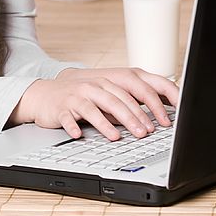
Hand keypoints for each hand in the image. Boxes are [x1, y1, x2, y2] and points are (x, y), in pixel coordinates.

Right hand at [8, 67, 179, 140]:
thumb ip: (130, 101)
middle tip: (148, 132)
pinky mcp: (63, 105)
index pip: (141, 85)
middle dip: (137, 115)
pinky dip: (75, 125)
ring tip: (122, 137)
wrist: (46, 93)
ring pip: (99, 105)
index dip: (157, 100)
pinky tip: (80, 135)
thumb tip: (160, 114)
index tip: (169, 117)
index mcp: (113, 79)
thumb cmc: (83, 95)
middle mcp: (98, 83)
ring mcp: (79, 93)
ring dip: (111, 122)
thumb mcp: (109, 94)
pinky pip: (70, 116)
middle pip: (121, 98)